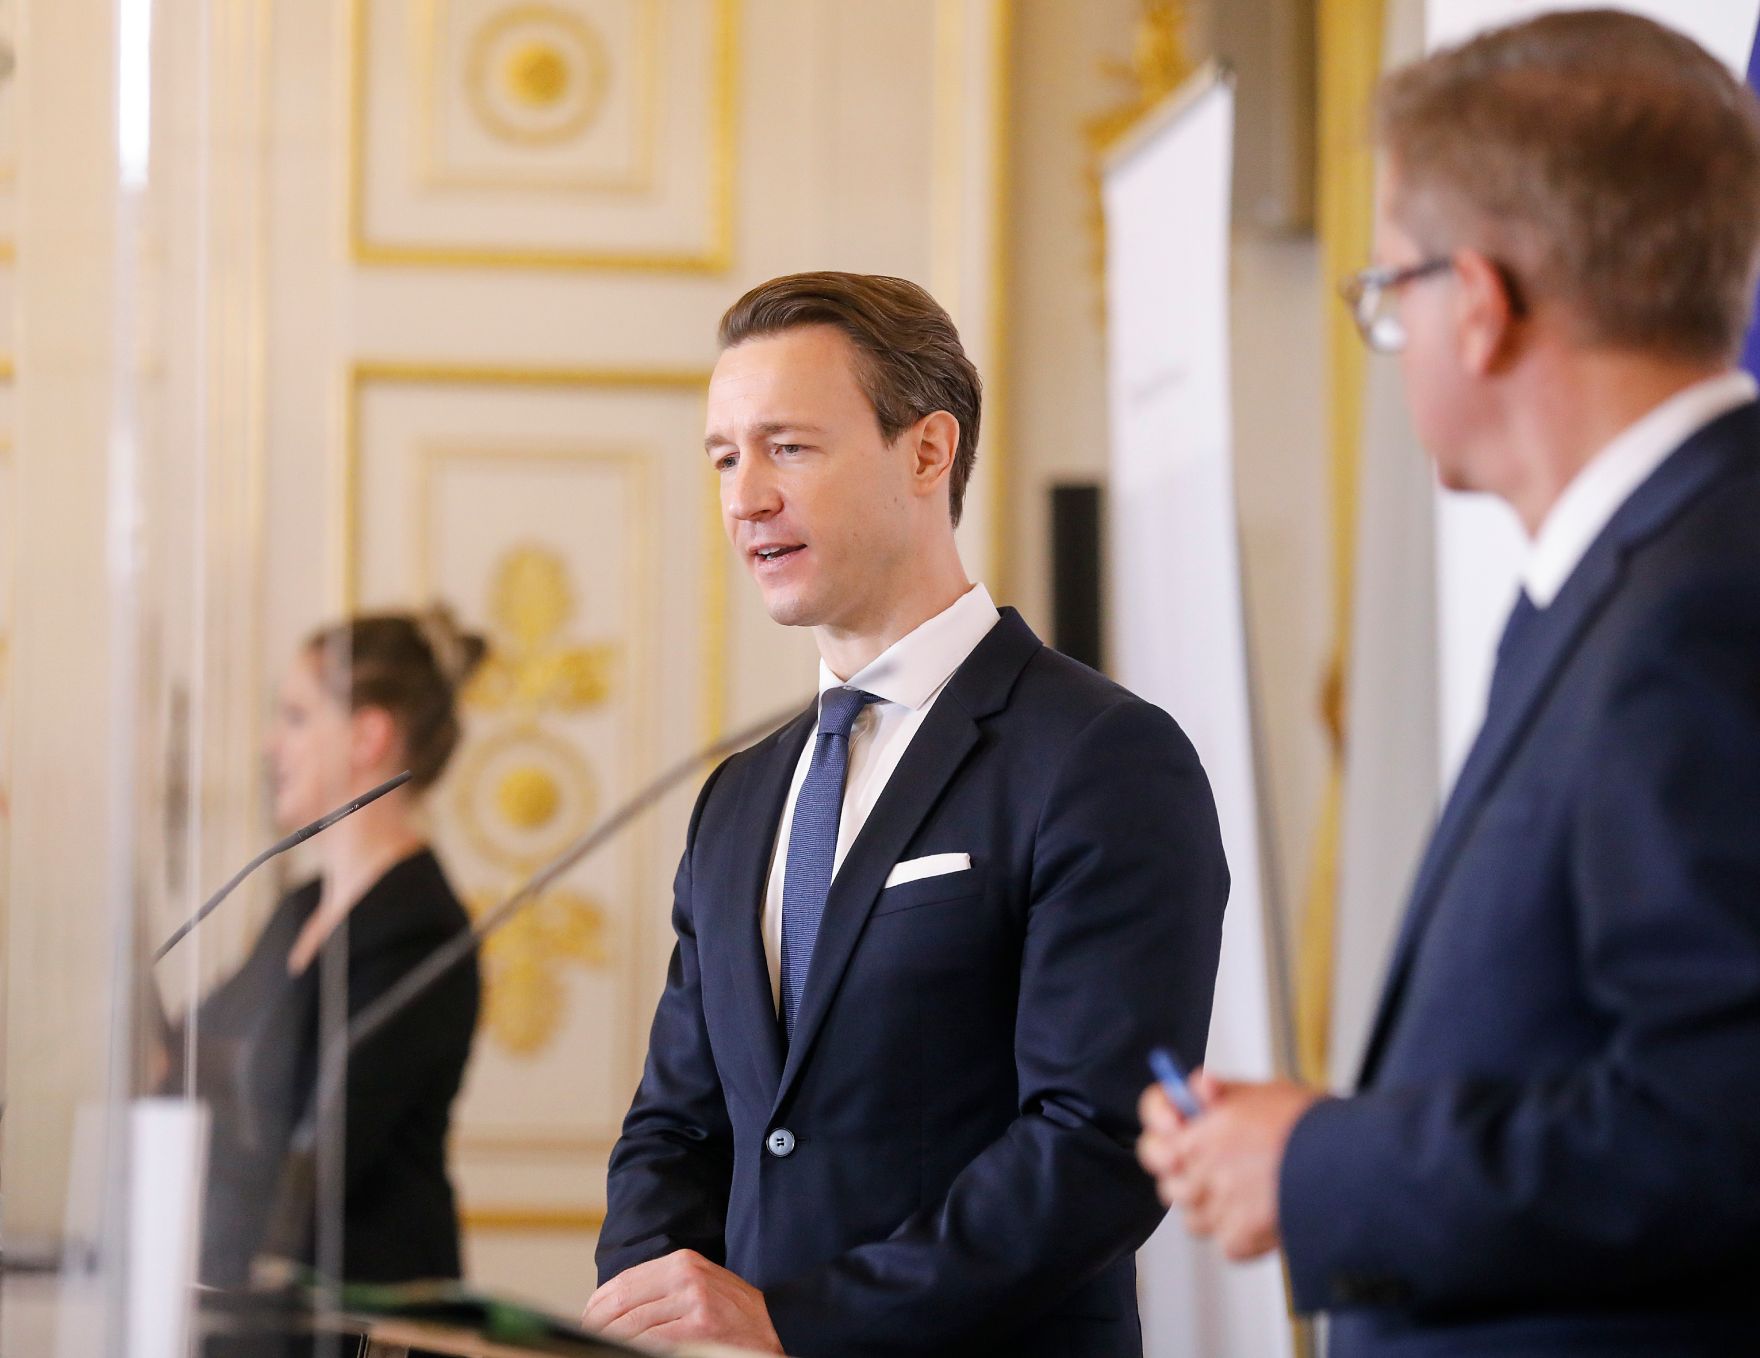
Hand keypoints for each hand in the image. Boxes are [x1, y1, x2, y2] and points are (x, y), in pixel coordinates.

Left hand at [582, 1249, 782, 1351]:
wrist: (776, 1325)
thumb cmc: (732, 1312)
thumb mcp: (698, 1285)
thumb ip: (661, 1290)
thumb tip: (611, 1308)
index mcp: (681, 1262)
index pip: (624, 1282)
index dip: (597, 1305)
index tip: (585, 1320)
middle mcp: (686, 1276)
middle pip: (623, 1303)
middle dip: (597, 1325)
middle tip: (585, 1339)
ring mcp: (693, 1302)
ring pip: (633, 1326)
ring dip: (610, 1340)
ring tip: (600, 1347)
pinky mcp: (699, 1327)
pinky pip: (652, 1342)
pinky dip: (633, 1349)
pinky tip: (624, 1352)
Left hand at [1137, 1070, 1320, 1261]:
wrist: (1353, 1164)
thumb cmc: (1313, 1125)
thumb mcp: (1264, 1091)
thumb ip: (1222, 1093)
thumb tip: (1196, 1088)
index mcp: (1203, 1129)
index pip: (1153, 1128)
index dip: (1161, 1125)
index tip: (1175, 1126)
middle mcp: (1204, 1169)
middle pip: (1166, 1179)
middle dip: (1182, 1172)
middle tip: (1209, 1166)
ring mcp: (1220, 1207)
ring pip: (1193, 1216)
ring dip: (1211, 1206)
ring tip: (1246, 1190)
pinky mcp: (1241, 1240)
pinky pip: (1225, 1243)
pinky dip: (1241, 1234)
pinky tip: (1264, 1213)